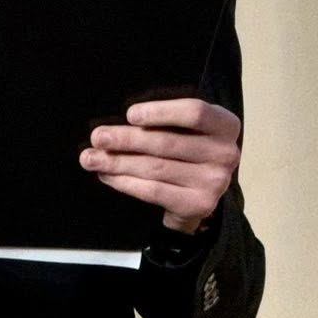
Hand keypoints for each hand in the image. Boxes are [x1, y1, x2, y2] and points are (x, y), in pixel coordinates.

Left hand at [81, 98, 240, 233]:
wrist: (202, 188)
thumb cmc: (187, 145)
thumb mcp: (184, 127)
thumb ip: (158, 123)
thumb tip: (112, 131)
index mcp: (225, 125)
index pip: (194, 112)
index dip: (160, 112)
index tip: (129, 114)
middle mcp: (226, 153)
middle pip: (167, 143)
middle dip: (126, 139)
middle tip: (97, 137)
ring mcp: (215, 182)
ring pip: (155, 168)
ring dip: (117, 162)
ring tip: (90, 158)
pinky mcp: (198, 204)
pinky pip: (154, 191)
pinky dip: (125, 182)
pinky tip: (107, 175)